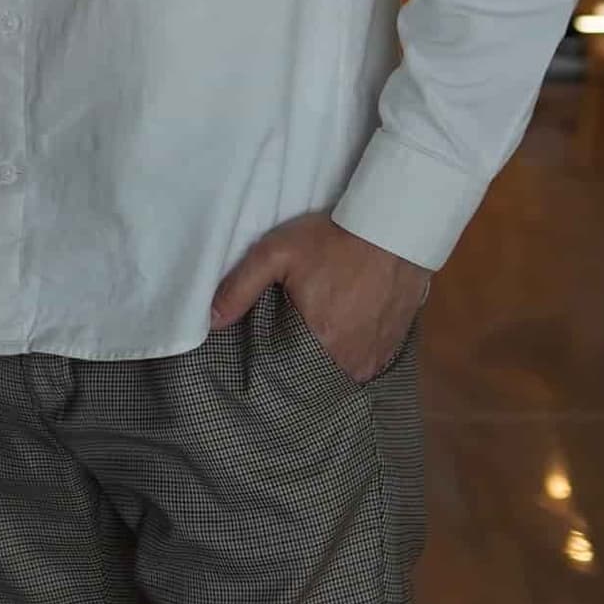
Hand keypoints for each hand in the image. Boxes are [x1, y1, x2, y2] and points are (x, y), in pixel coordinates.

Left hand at [208, 211, 428, 381]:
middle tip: (289, 338)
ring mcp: (376, 356)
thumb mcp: (275, 255)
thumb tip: (210, 322)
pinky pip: (363, 362)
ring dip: (326, 358)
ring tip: (314, 336)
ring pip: (340, 370)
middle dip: (299, 361)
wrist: (391, 230)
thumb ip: (239, 288)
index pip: (287, 371)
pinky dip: (349, 352)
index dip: (274, 360)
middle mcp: (352, 359)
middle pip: (315, 373)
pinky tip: (339, 333)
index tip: (263, 349)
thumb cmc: (332, 242)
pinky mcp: (392, 348)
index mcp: (322, 342)